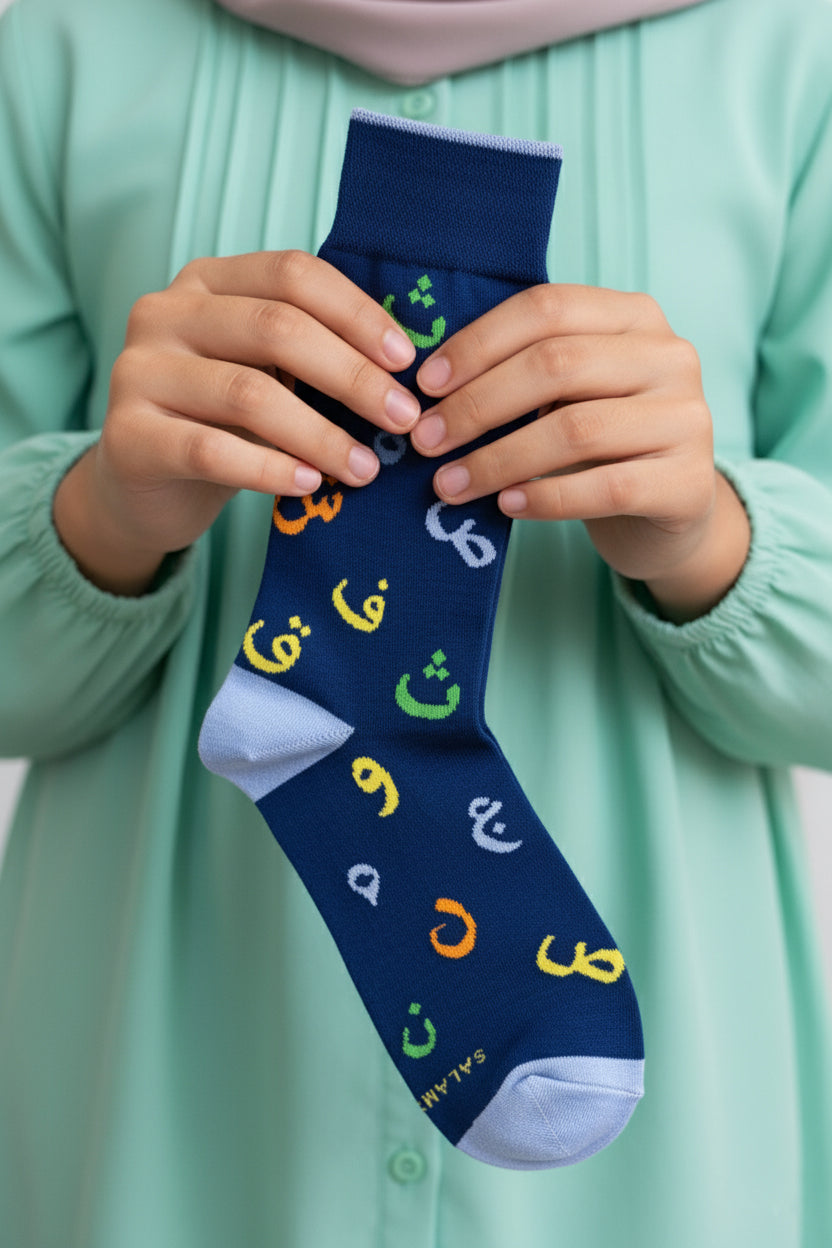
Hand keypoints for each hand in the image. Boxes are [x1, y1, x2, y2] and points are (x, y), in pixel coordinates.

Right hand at [54, 251, 418, 593]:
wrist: (143, 488)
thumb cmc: (221, 424)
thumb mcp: (266, 374)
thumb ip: (313, 355)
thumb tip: (405, 368)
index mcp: (206, 281)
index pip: (293, 274)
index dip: (357, 314)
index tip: (407, 362)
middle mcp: (164, 313)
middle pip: (277, 327)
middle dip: (353, 376)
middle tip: (403, 419)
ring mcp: (138, 372)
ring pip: (249, 394)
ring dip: (322, 435)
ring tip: (366, 468)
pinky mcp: (126, 436)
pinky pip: (211, 451)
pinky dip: (271, 470)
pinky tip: (310, 485)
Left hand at [411, 284, 749, 621]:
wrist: (671, 513)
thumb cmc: (603, 444)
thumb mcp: (570, 393)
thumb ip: (522, 372)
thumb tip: (427, 385)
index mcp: (635, 316)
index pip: (547, 308)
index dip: (478, 343)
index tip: (425, 385)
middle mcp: (670, 357)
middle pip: (556, 365)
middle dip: (477, 404)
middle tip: (426, 440)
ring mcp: (687, 419)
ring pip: (576, 430)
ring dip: (498, 460)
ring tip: (449, 484)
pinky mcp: (688, 482)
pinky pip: (605, 487)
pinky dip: (545, 498)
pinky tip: (506, 505)